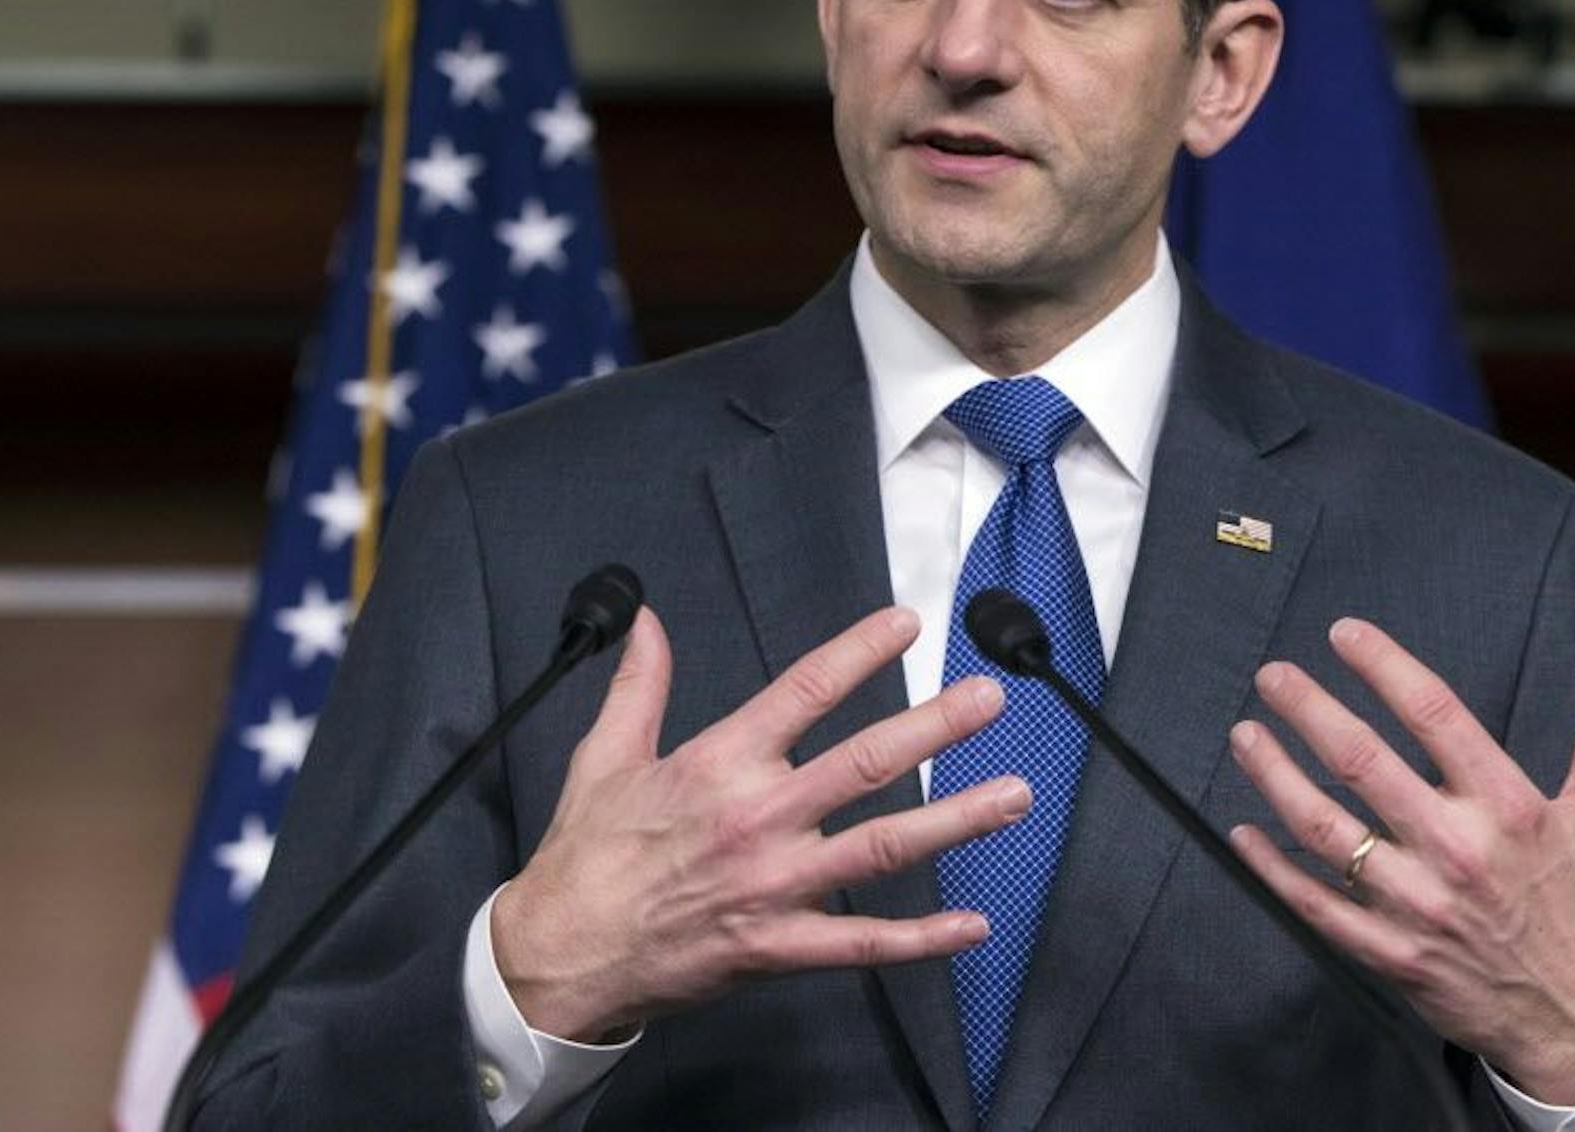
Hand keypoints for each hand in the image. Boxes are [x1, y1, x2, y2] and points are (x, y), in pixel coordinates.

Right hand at [492, 603, 1029, 1040]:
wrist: (561, 954)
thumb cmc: (586, 857)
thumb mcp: (604, 755)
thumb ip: (640, 684)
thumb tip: (645, 621)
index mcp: (719, 763)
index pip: (804, 690)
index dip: (860, 651)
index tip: (907, 623)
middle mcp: (758, 817)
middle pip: (866, 761)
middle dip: (937, 725)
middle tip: (990, 698)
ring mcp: (776, 884)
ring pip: (884, 844)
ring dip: (956, 817)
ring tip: (1014, 794)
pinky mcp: (780, 945)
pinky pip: (864, 942)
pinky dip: (923, 937)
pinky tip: (972, 923)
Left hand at [1226, 618, 1574, 1105]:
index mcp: (1507, 808)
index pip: (1434, 713)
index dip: (1383, 665)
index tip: (1343, 633)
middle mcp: (1457, 851)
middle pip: (1362, 763)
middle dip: (1308, 710)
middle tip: (1272, 676)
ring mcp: (1417, 905)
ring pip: (1325, 829)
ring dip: (1275, 775)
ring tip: (1245, 735)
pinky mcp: (1390, 952)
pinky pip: (1314, 903)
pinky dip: (1271, 866)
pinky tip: (1242, 829)